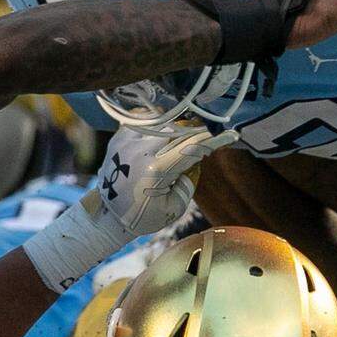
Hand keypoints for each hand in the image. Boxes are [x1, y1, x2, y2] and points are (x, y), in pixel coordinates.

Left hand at [95, 124, 237, 234]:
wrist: (108, 216)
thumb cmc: (143, 216)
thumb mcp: (174, 208)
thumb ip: (189, 181)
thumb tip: (196, 159)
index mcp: (155, 169)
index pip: (190, 147)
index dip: (210, 140)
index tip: (228, 134)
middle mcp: (140, 150)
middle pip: (177, 129)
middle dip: (194, 131)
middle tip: (203, 137)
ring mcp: (126, 141)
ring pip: (160, 121)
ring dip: (175, 127)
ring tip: (181, 137)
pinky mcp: (118, 138)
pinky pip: (142, 120)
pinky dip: (155, 123)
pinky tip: (161, 132)